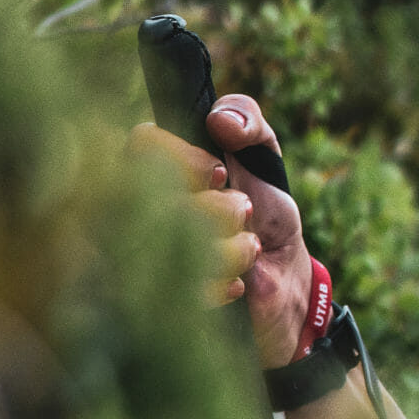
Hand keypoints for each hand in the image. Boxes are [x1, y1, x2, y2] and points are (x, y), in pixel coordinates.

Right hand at [130, 95, 311, 363]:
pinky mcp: (159, 298)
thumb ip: (249, 121)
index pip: (141, 143)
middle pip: (156, 197)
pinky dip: (224, 281)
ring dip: (229, 246)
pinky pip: (185, 288)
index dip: (183, 158)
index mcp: (150, 165)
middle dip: (217, 208)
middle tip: (243, 210)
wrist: (283, 281)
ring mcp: (140, 255)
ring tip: (248, 247)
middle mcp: (134, 206)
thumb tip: (220, 120)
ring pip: (175, 245)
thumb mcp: (264, 158)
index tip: (218, 173)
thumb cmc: (263, 210)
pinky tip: (238, 280)